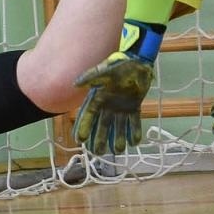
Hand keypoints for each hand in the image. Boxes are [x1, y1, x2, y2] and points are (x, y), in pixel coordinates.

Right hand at [73, 20, 163, 155]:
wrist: (138, 62)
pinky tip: (134, 142)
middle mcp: (108, 105)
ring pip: (117, 127)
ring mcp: (121, 108)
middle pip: (101, 125)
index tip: (79, 140)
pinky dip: (133, 132)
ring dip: (117, 138)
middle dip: (99, 139)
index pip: (88, 115)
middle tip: (98, 152)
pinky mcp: (134, 107)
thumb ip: (91, 77)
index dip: (83, 127)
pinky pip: (133, 122)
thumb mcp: (104, 70)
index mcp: (98, 97)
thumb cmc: (120, 64)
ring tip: (117, 150)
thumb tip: (75, 84)